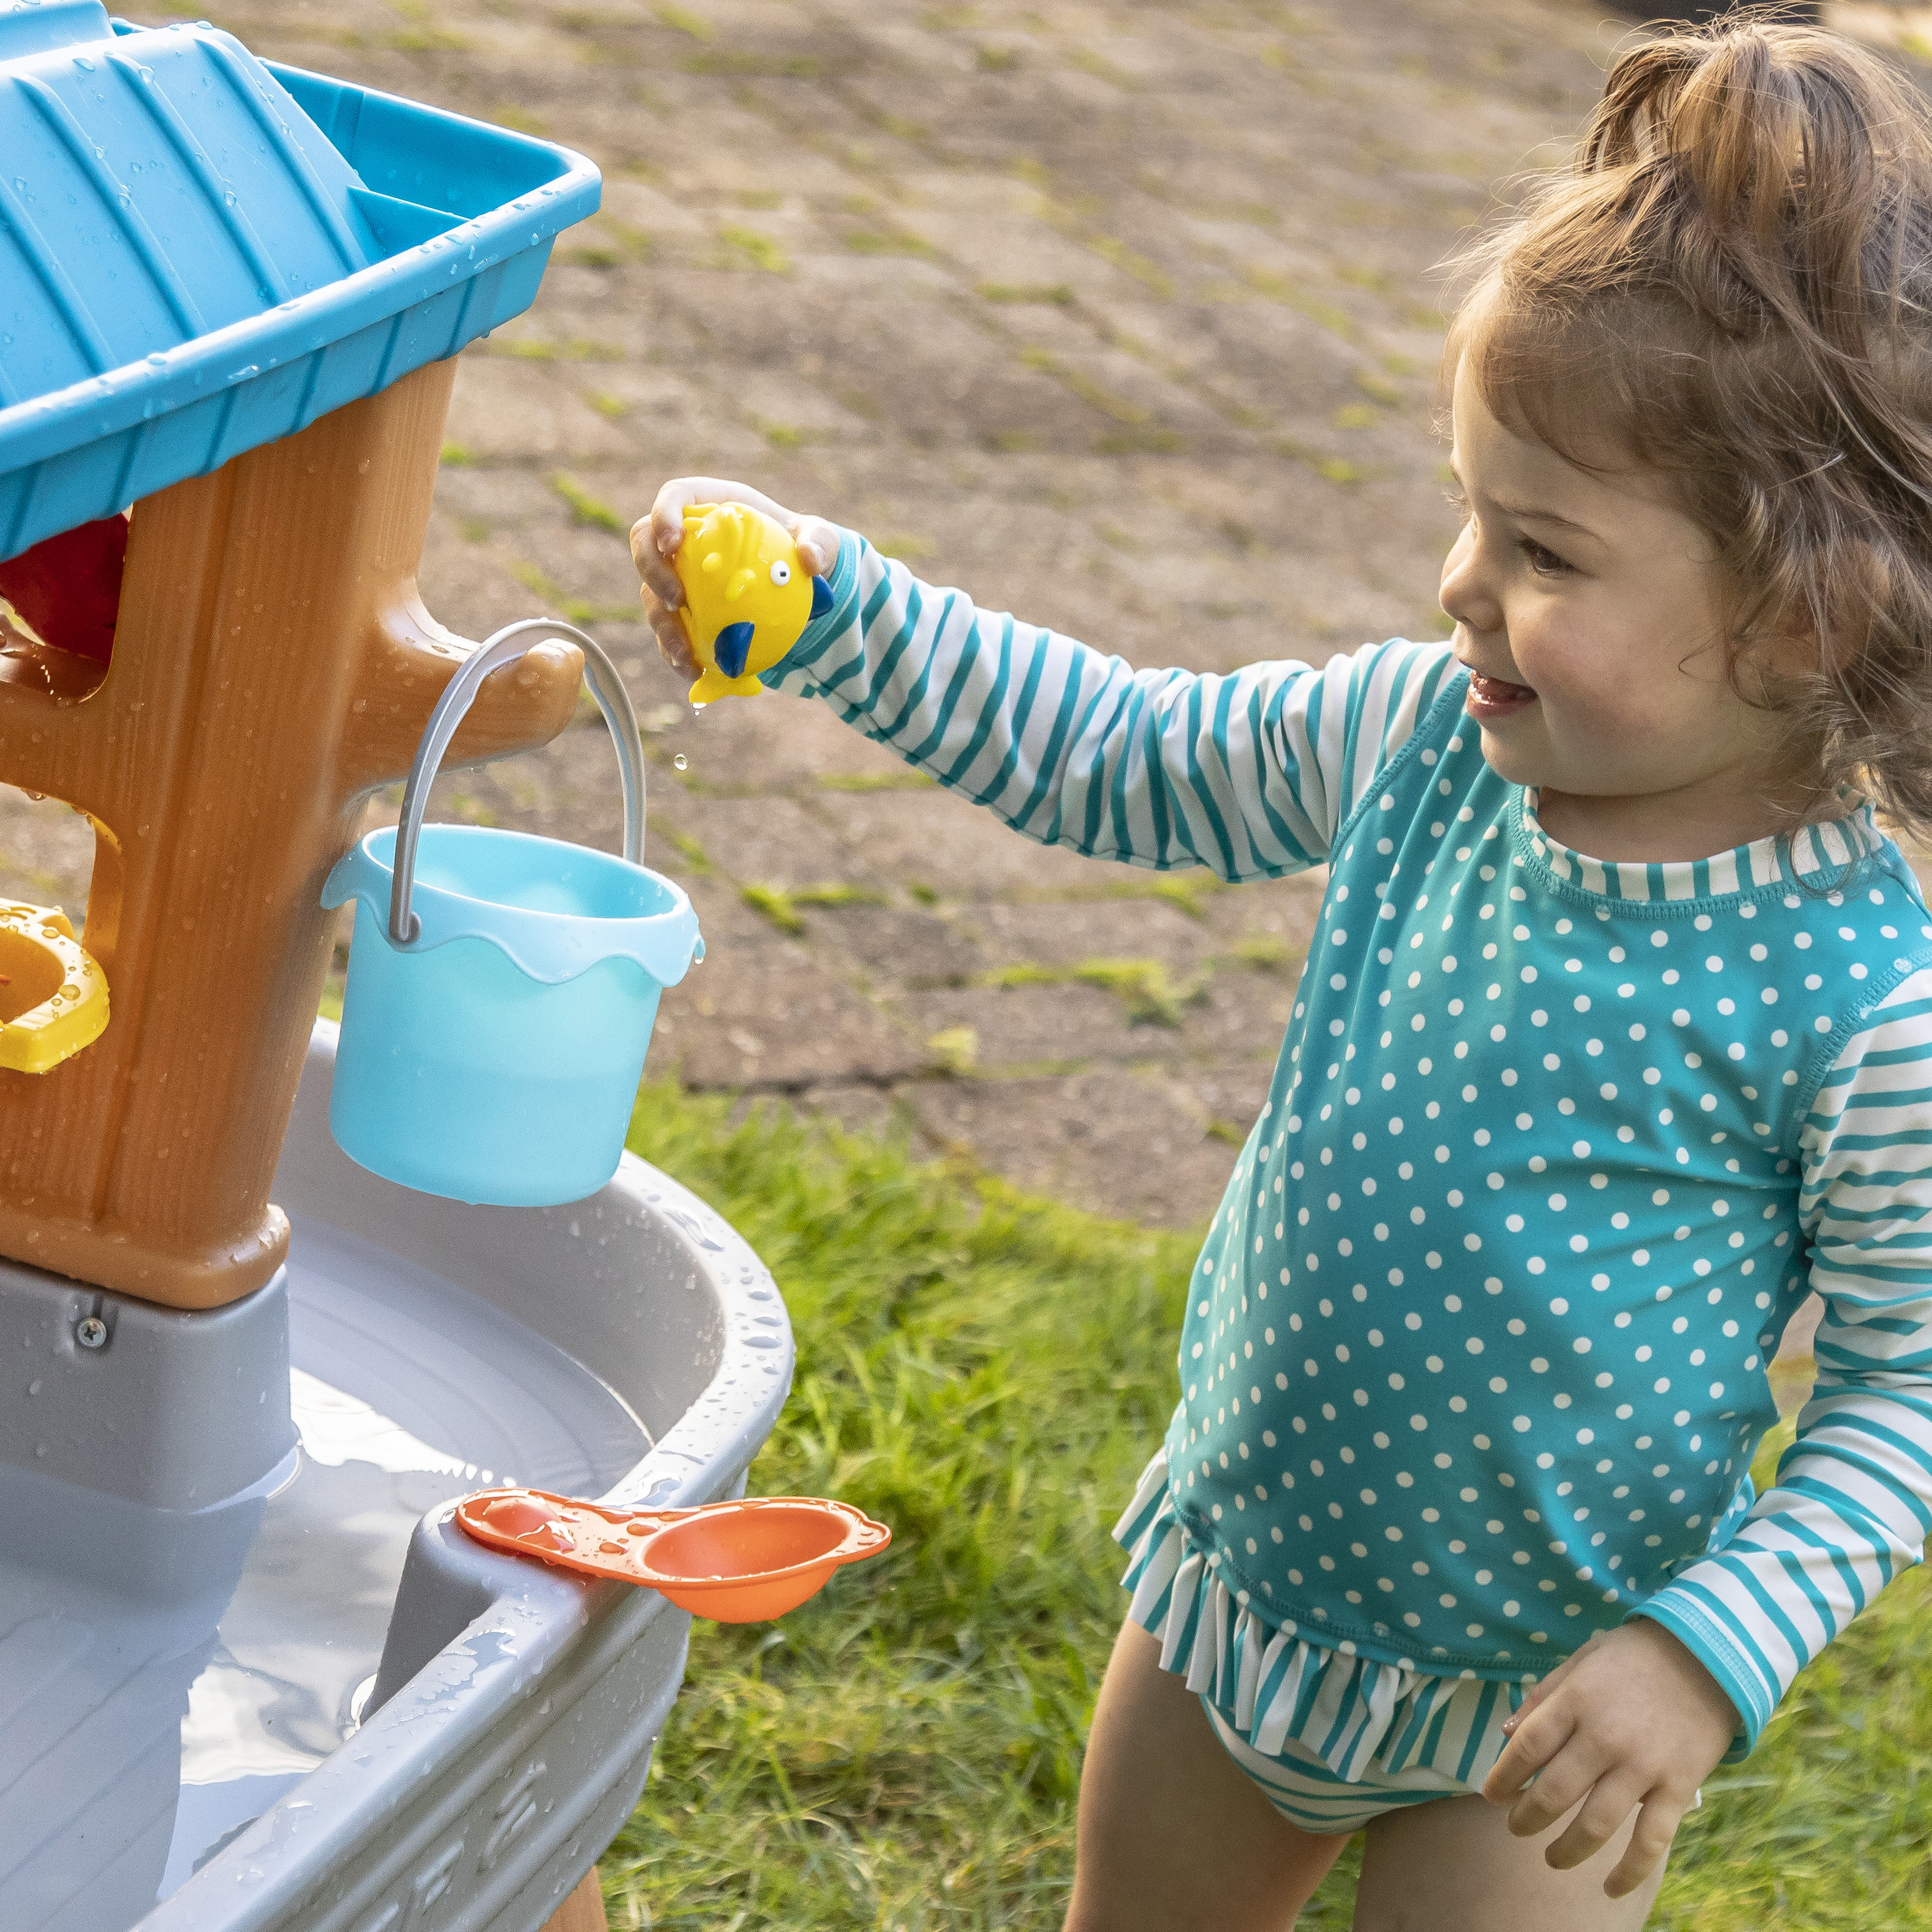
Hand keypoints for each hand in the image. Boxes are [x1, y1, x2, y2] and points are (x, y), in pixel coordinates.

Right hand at [630, 478, 839, 679]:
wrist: (796, 580)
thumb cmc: (800, 547)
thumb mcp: (820, 540)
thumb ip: (818, 542)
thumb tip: (809, 559)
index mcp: (711, 506)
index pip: (674, 498)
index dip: (664, 516)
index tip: (673, 543)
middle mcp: (685, 538)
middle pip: (645, 544)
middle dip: (653, 572)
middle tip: (677, 601)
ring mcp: (678, 575)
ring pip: (651, 593)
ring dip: (661, 623)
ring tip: (685, 652)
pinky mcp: (683, 609)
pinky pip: (669, 630)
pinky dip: (675, 650)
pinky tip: (694, 670)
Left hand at [1481, 1619, 1737, 1897]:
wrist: (1708, 1658)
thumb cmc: (1634, 1657)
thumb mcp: (1581, 1660)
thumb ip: (1544, 1697)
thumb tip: (1506, 1733)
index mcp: (1576, 1701)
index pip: (1526, 1748)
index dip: (1503, 1776)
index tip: (1491, 1794)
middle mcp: (1605, 1737)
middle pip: (1554, 1793)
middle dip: (1527, 1818)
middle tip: (1515, 1828)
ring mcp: (1642, 1766)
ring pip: (1595, 1824)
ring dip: (1567, 1850)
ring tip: (1551, 1858)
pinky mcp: (1677, 1788)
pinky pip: (1650, 1841)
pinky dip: (1628, 1871)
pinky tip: (1609, 1887)